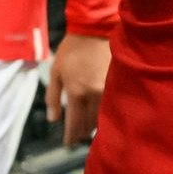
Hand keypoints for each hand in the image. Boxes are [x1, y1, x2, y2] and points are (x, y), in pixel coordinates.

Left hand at [42, 32, 111, 150]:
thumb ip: (53, 97)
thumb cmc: (72, 49)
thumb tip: (53, 119)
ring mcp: (108, 90)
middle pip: (89, 124)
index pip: (74, 123)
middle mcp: (93, 94)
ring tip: (87, 131)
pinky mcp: (119, 84)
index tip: (68, 144)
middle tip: (77, 139)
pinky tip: (101, 117)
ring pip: (102, 117)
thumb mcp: (56, 71)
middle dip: (81, 133)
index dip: (70, 136)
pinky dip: (105, 114)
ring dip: (93, 126)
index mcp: (76, 92)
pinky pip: (112, 106)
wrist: (95, 29)